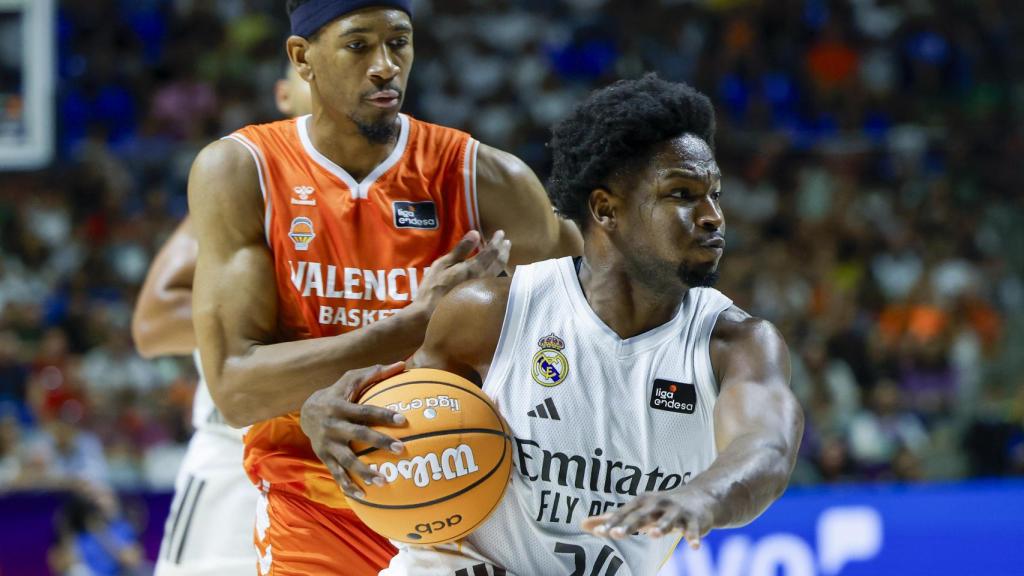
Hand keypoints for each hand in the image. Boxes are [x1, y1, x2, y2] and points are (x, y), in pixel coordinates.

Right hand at [300, 362, 407, 497]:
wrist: (307, 412)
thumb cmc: (338, 393)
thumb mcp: (351, 379)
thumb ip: (375, 373)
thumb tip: (402, 364)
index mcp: (340, 406)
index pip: (365, 411)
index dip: (384, 414)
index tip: (404, 420)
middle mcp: (333, 426)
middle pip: (359, 435)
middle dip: (380, 442)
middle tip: (402, 450)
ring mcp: (327, 444)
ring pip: (347, 460)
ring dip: (365, 472)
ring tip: (384, 481)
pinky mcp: (324, 457)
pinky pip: (337, 474)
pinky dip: (349, 485)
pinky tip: (364, 496)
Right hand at [414, 230, 510, 313]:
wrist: (432, 314)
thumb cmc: (434, 287)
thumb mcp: (443, 264)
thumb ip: (461, 249)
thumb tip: (476, 233)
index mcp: (474, 268)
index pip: (491, 251)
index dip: (496, 241)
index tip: (501, 233)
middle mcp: (483, 278)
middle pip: (499, 262)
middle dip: (503, 250)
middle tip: (507, 242)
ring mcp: (483, 289)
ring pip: (498, 272)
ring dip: (503, 260)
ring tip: (505, 253)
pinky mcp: (481, 297)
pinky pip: (495, 280)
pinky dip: (498, 271)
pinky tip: (497, 270)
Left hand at [581, 486, 717, 548]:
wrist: (700, 497)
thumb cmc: (660, 507)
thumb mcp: (637, 510)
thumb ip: (611, 519)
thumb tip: (582, 525)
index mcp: (642, 503)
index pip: (624, 514)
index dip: (611, 522)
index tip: (599, 532)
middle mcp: (658, 505)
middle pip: (642, 516)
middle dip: (629, 525)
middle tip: (616, 534)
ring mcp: (677, 512)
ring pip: (668, 521)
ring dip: (661, 527)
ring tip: (652, 535)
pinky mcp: (694, 520)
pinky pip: (693, 530)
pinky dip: (693, 537)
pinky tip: (693, 546)